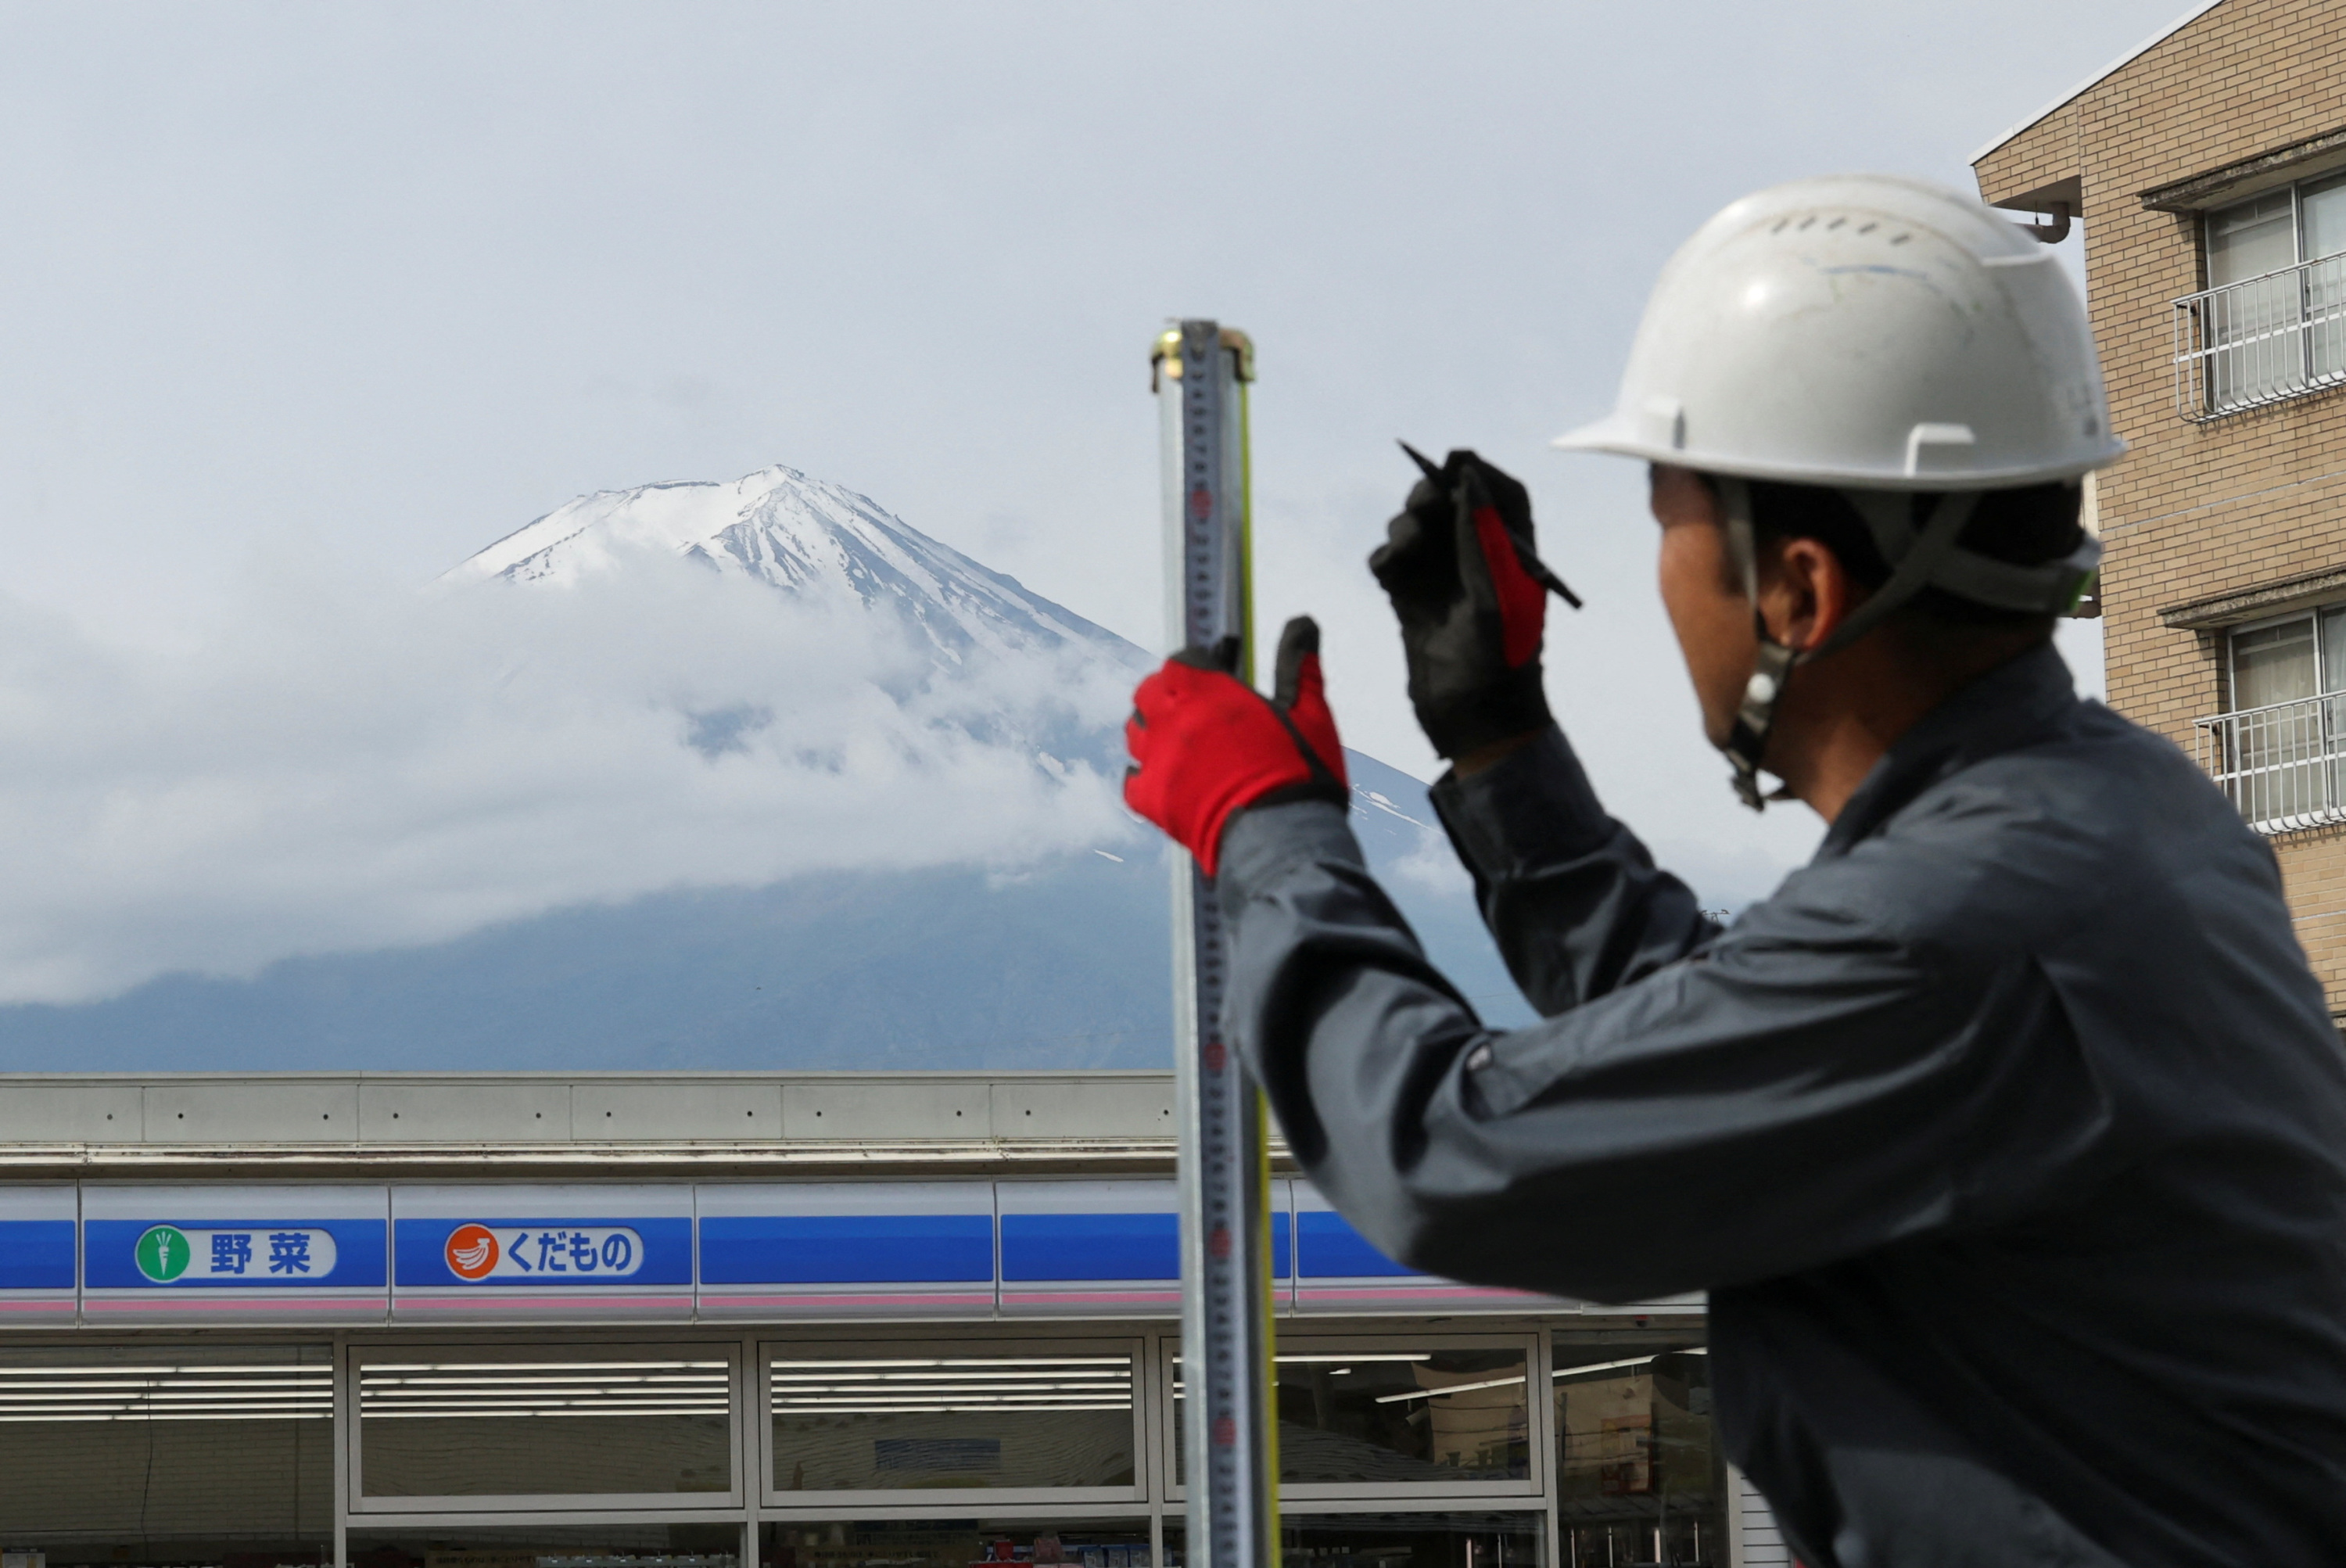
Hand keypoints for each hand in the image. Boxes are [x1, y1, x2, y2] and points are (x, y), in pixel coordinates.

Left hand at [1123, 617, 1348, 876]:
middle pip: (1149, 692)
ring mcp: (1159, 762)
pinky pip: (1131, 781)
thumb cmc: (1300, 774)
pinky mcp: (1154, 802)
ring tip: (1182, 740)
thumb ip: (1298, 665)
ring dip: (1153, 729)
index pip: (1181, 661)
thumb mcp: (1310, 712)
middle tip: (1198, 705)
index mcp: (1209, 694)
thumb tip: (1303, 624)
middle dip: (1169, 692)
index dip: (1197, 664)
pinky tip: (1165, 778)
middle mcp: (1175, 722)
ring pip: (1135, 732)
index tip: (1217, 670)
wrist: (1283, 842)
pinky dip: (1143, 776)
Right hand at [1369, 447, 1573, 759]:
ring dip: (1404, 529)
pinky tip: (1389, 575)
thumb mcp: (1495, 595)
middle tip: (1421, 505)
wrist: (1476, 724)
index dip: (1478, 473)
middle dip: (1431, 496)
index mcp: (1513, 556)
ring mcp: (1442, 581)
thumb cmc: (1500, 664)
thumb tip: (1467, 479)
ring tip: (1405, 553)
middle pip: (1452, 505)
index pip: (1501, 496)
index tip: (1452, 463)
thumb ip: (1479, 535)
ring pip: (1417, 530)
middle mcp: (1477, 562)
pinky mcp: (1411, 601)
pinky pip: (1391, 563)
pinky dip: (1386, 559)